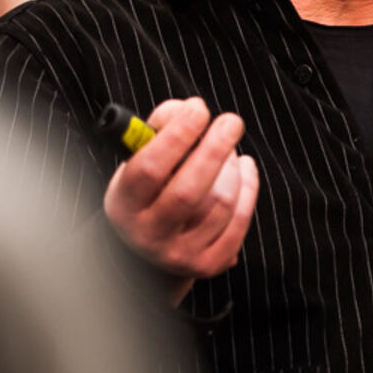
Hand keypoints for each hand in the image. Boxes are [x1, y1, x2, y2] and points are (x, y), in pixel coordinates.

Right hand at [103, 97, 258, 295]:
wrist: (151, 248)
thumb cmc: (150, 189)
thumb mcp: (139, 159)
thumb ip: (159, 128)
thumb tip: (189, 109)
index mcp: (124, 204)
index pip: (150, 169)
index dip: (177, 136)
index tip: (199, 108)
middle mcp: (148, 234)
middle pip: (189, 190)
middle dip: (215, 149)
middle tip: (231, 121)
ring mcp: (179, 254)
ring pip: (220, 203)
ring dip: (232, 167)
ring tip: (230, 150)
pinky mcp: (208, 264)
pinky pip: (239, 221)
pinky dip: (249, 188)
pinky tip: (245, 169)